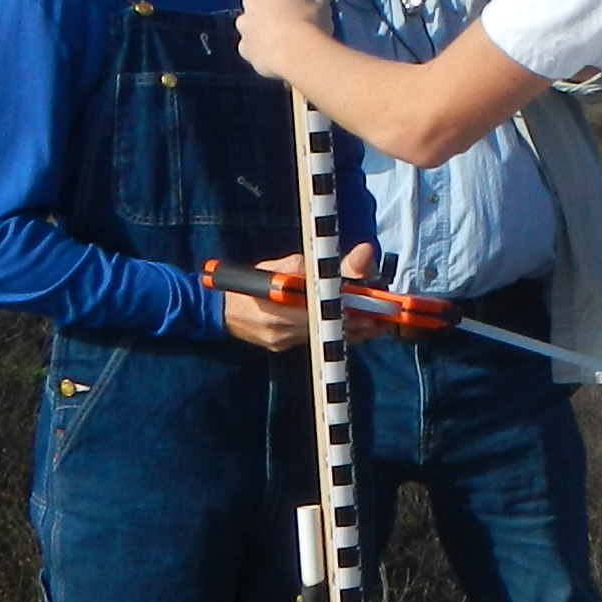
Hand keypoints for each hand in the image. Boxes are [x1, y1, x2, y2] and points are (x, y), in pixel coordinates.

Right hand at [212, 242, 388, 348]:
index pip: (329, 306)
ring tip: (375, 325)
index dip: (356, 307)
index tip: (376, 306)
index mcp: (284, 299)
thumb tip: (361, 253)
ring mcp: (283, 341)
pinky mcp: (283, 348)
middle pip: (333, 327)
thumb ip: (314, 264)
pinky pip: (315, 342)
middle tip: (384, 319)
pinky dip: (334, 335)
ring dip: (352, 331)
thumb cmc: (251, 281)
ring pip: (327, 338)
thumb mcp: (280, 265)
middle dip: (361, 323)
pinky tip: (350, 329)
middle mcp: (285, 326)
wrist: (216, 310)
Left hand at [233, 0, 333, 82]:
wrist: (297, 53)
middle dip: (272, 11)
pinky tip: (278, 55)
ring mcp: (245, 25)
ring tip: (286, 41)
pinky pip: (253, 47)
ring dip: (264, 31)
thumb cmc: (310, 22)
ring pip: (253, 26)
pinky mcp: (245, 47)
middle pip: (260, 3)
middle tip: (293, 22)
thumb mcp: (322, 1)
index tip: (300, 3)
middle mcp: (251, 1)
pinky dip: (262, 51)